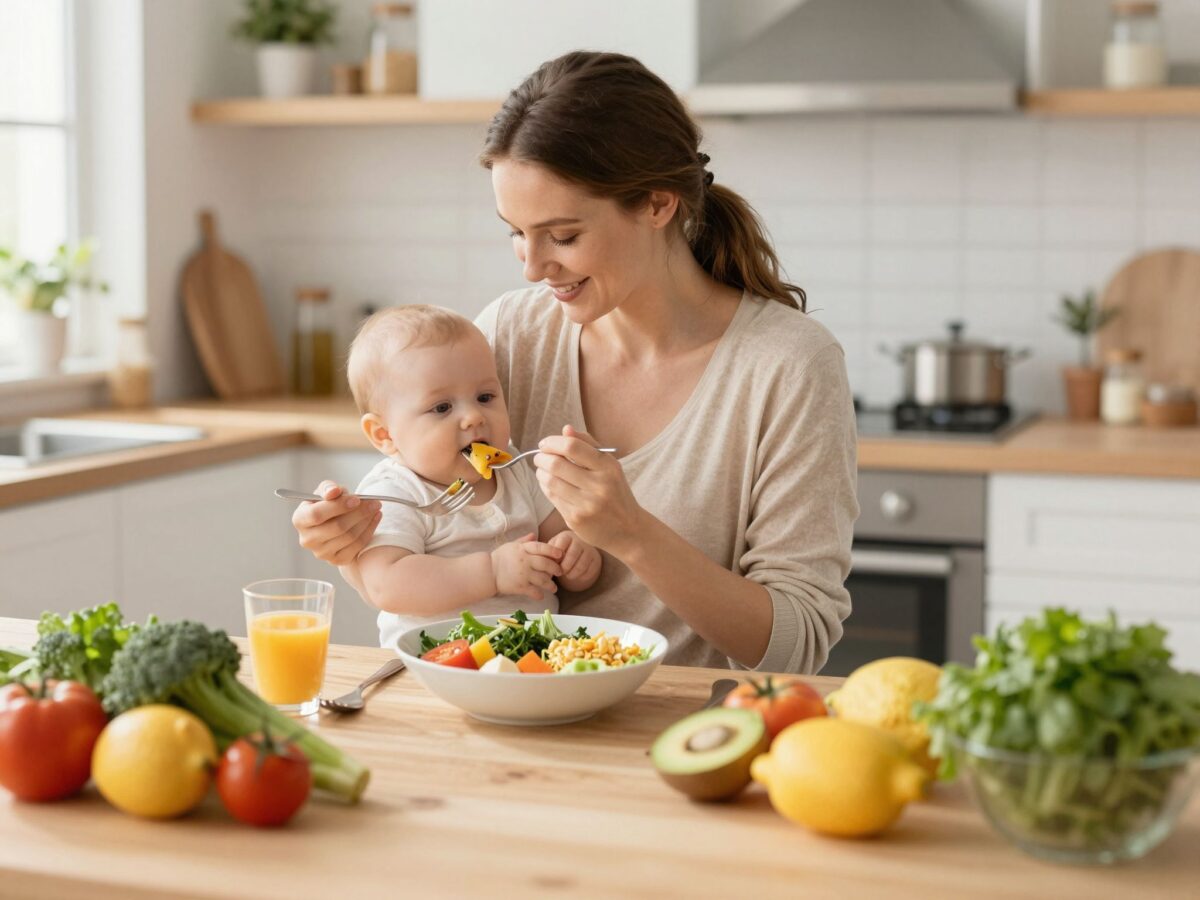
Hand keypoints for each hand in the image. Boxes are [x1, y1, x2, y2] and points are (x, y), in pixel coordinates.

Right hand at [292, 481, 381, 565]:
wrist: (334, 522)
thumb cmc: (328, 505)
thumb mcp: (325, 492)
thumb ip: (328, 488)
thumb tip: (333, 491)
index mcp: (300, 520)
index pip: (317, 514)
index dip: (338, 506)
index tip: (357, 499)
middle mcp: (307, 539)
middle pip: (337, 527)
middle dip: (359, 513)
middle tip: (374, 503)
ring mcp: (321, 553)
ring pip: (349, 537)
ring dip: (366, 521)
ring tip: (375, 508)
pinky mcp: (336, 560)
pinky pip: (357, 546)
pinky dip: (369, 531)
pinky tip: (375, 518)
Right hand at [490, 533, 562, 600]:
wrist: (487, 572)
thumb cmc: (500, 557)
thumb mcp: (511, 545)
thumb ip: (524, 540)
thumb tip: (534, 535)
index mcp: (523, 549)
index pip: (541, 547)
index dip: (553, 550)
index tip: (560, 554)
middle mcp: (525, 561)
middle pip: (545, 564)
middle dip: (555, 568)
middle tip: (560, 572)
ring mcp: (523, 574)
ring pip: (543, 579)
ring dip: (550, 585)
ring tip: (553, 588)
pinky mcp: (520, 587)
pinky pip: (533, 591)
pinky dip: (539, 595)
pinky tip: (541, 596)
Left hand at [535, 425, 643, 554]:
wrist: (629, 529)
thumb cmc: (616, 492)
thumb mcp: (609, 466)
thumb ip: (588, 445)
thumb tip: (566, 429)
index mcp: (608, 467)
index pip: (572, 446)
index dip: (553, 442)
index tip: (545, 444)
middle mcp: (598, 485)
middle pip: (556, 464)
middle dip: (541, 457)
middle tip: (540, 457)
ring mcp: (586, 504)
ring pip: (550, 481)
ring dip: (540, 472)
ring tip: (542, 470)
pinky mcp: (576, 519)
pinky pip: (552, 497)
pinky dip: (545, 487)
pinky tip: (549, 484)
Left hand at [548, 530, 601, 590]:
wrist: (578, 550)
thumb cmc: (560, 550)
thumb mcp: (552, 548)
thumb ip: (546, 554)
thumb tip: (543, 565)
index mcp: (566, 536)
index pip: (561, 545)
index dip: (556, 557)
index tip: (553, 563)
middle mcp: (580, 541)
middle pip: (573, 554)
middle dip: (565, 567)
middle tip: (560, 572)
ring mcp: (589, 549)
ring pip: (582, 564)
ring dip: (573, 573)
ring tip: (567, 575)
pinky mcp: (596, 559)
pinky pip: (590, 570)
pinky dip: (582, 576)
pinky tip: (576, 576)